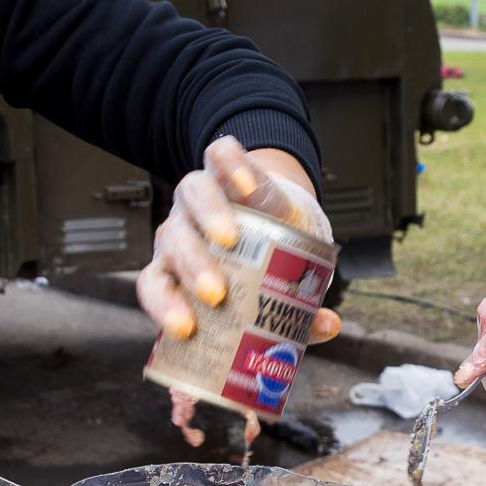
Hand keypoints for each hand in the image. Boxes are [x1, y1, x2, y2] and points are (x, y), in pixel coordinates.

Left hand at [138, 136, 339, 343]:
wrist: (274, 217)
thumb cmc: (265, 268)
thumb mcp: (276, 296)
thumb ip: (297, 316)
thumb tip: (329, 326)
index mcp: (177, 270)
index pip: (156, 286)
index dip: (165, 305)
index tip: (187, 328)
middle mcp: (181, 230)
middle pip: (174, 241)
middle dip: (192, 267)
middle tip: (216, 293)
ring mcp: (198, 196)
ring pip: (191, 195)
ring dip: (208, 216)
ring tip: (232, 240)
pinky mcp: (221, 165)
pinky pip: (219, 156)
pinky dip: (232, 167)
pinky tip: (247, 187)